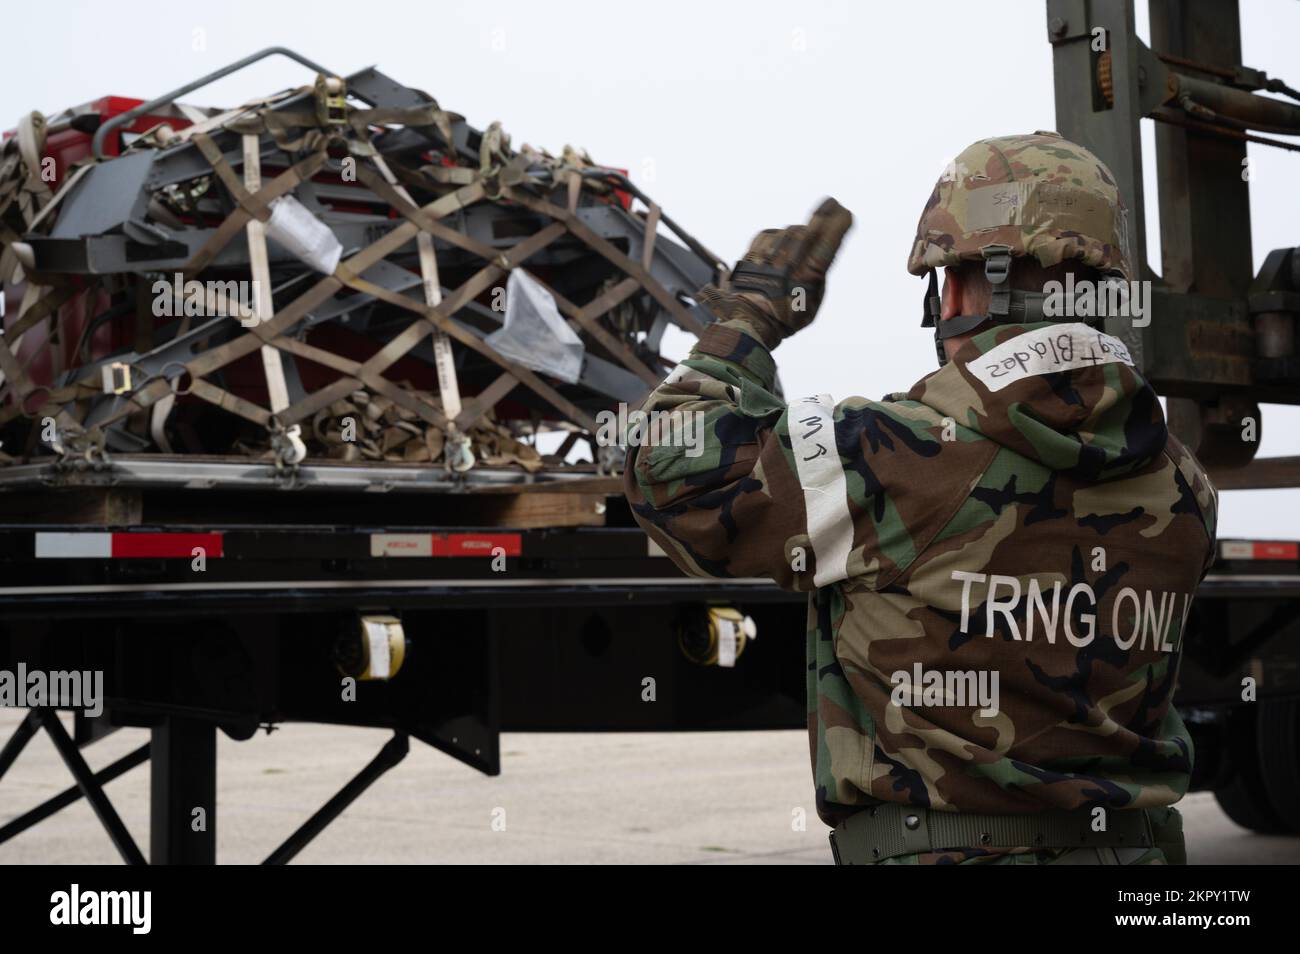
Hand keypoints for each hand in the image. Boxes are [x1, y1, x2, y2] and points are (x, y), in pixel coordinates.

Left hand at [698, 197, 852, 346]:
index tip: (845, 212)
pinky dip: (775, 238)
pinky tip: (777, 249)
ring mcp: (768, 256)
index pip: (827, 243)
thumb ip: (819, 276)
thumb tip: (820, 250)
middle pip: (809, 230)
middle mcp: (788, 263)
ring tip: (794, 253)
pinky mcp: (752, 253)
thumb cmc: (786, 317)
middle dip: (823, 214)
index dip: (837, 225)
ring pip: (789, 232)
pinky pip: (769, 235)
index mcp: (807, 278)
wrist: (749, 322)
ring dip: (796, 236)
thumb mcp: (812, 302)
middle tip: (831, 202)